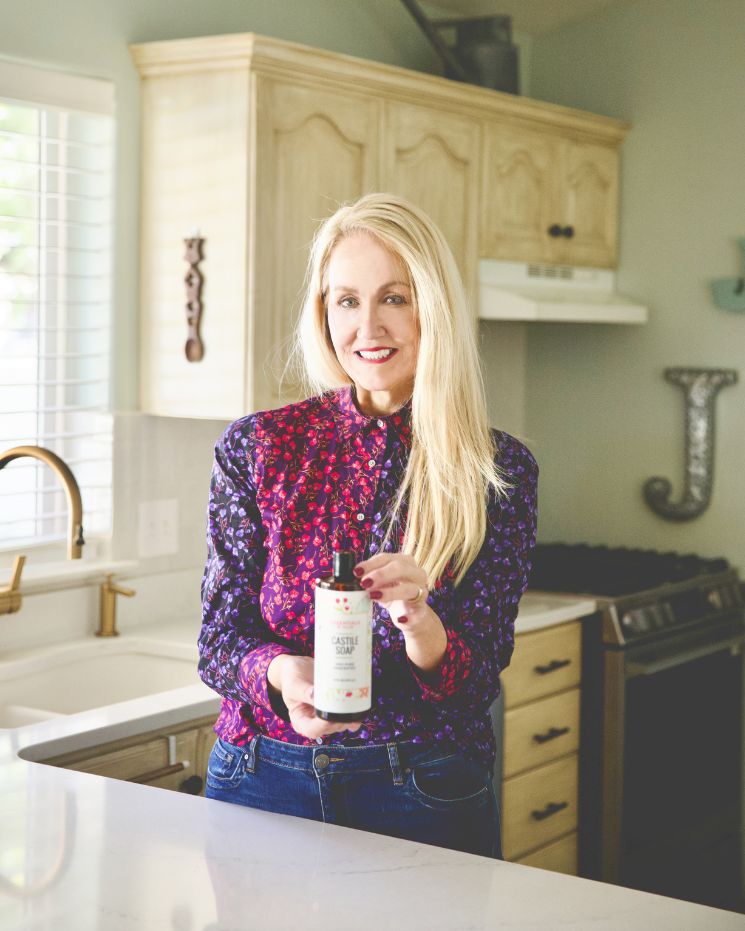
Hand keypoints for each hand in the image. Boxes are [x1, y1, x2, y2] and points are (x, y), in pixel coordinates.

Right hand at [267, 654, 362, 739]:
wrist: (300, 668)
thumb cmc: (292, 677)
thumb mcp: (294, 684)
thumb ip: (304, 691)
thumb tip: (316, 697)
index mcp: (300, 721)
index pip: (313, 730)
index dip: (324, 725)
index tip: (332, 712)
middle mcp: (314, 722)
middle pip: (331, 728)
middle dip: (341, 719)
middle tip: (349, 705)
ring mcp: (326, 716)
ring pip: (341, 723)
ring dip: (350, 716)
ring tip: (356, 701)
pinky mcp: (335, 709)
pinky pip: (346, 714)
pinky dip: (354, 712)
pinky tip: (360, 706)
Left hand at [355, 554, 446, 674]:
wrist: (411, 615)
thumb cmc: (393, 593)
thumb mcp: (381, 583)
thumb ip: (369, 578)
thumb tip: (346, 580)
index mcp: (405, 562)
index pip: (387, 557)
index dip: (371, 563)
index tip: (356, 572)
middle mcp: (416, 574)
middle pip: (400, 568)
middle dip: (380, 574)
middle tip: (363, 583)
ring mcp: (421, 592)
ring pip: (409, 589)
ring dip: (391, 592)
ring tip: (374, 597)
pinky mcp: (422, 611)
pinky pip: (418, 613)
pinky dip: (408, 616)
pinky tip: (400, 619)